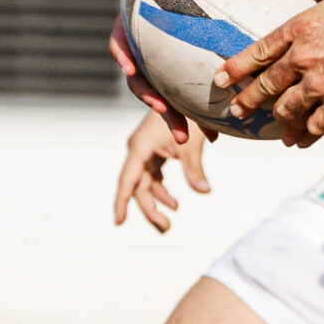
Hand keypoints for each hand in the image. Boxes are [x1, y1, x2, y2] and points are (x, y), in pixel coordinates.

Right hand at [110, 0, 195, 141]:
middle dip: (152, 101)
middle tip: (166, 113)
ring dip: (177, 119)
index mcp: (132, 32)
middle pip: (142, 83)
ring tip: (192, 138)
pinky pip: (189, 102)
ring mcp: (163, 73)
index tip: (129, 68)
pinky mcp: (182, 82)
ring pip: (166, 100)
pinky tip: (221, 134)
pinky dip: (201, 118)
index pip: (121, 46)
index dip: (123, 58)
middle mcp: (144, 56)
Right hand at [113, 109, 209, 231]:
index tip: (119, 223)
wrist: (186, 95)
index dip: (122, 203)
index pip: (128, 182)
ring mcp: (145, 151)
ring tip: (170, 220)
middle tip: (166, 229)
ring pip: (146, 184)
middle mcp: (138, 151)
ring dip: (157, 202)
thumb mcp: (192, 144)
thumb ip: (195, 169)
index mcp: (140, 149)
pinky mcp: (154, 150)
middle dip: (150, 209)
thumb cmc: (186, 115)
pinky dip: (162, 190)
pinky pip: (153, 176)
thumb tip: (204, 192)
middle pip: (138, 187)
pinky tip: (174, 203)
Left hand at [218, 0, 323, 143]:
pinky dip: (315, 134)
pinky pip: (321, 124)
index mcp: (302, 28)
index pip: (259, 50)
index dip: (237, 66)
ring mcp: (320, 85)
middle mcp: (304, 59)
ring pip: (290, 108)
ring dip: (283, 120)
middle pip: (268, 85)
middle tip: (238, 111)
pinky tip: (311, 140)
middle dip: (250, 100)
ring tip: (279, 130)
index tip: (222, 78)